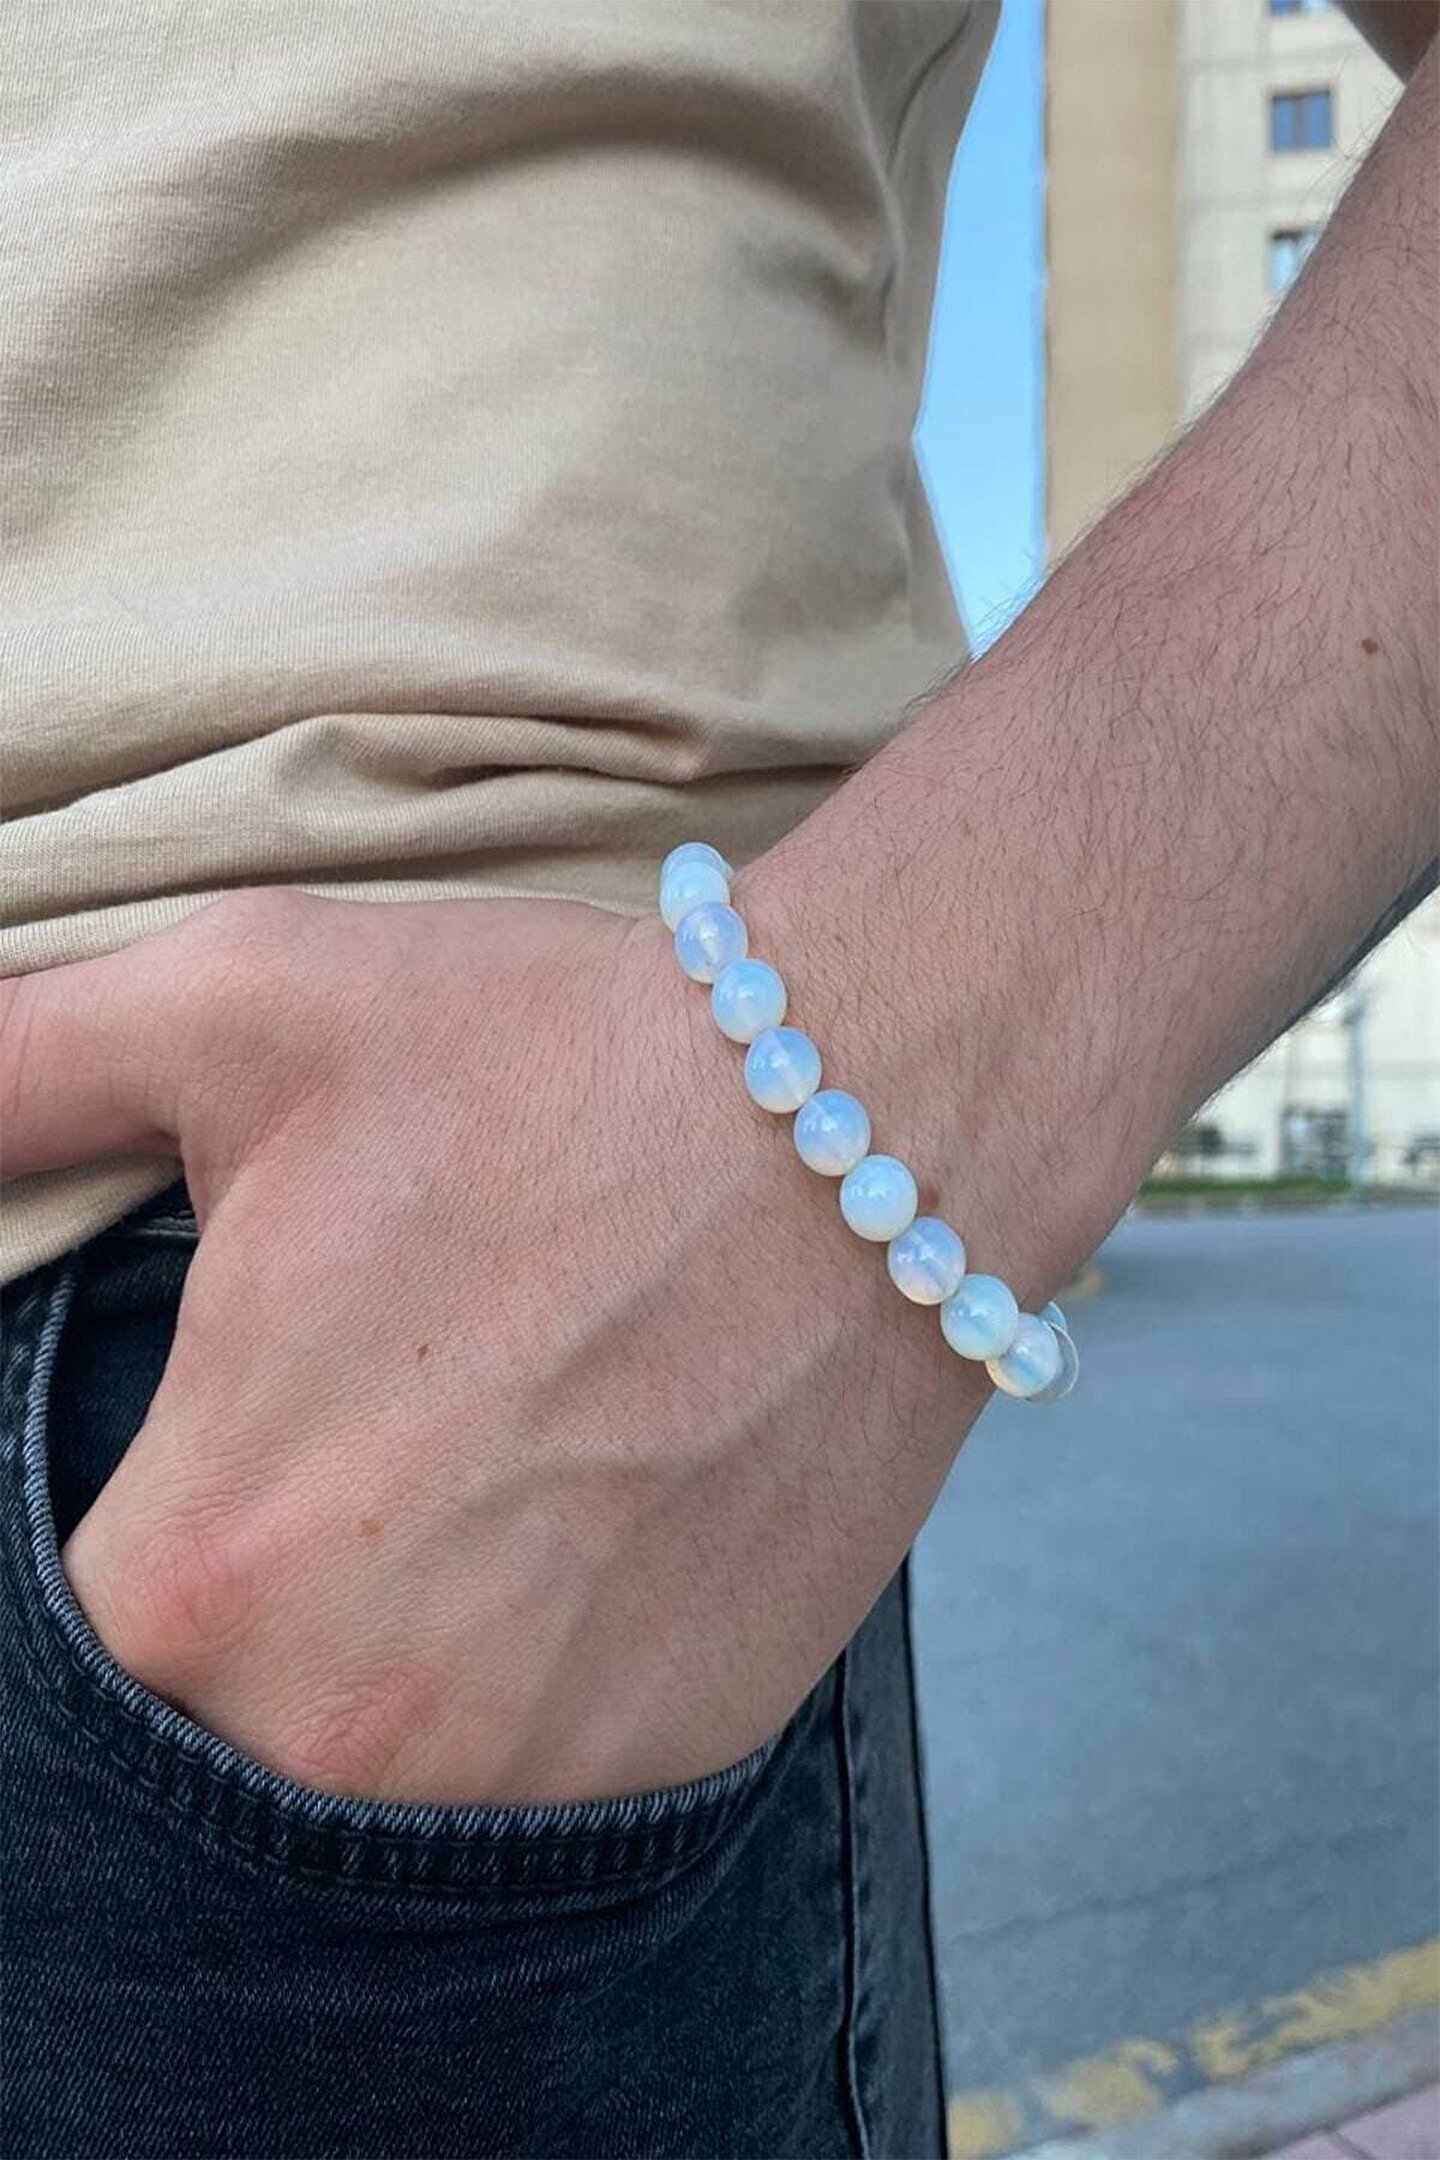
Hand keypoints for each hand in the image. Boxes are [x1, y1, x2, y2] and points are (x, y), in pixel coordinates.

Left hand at [0, 889, 992, 1804]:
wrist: (865, 1128)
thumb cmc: (553, 1063)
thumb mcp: (235, 1011)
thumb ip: (15, 1077)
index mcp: (197, 1570)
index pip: (59, 1643)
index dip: (139, 1530)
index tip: (227, 1441)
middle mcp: (345, 1731)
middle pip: (208, 1730)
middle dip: (255, 1595)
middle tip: (361, 1446)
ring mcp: (524, 1781)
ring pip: (368, 1776)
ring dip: (384, 1657)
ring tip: (470, 1485)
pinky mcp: (665, 1772)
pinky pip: (526, 1792)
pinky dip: (519, 1689)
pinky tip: (568, 1538)